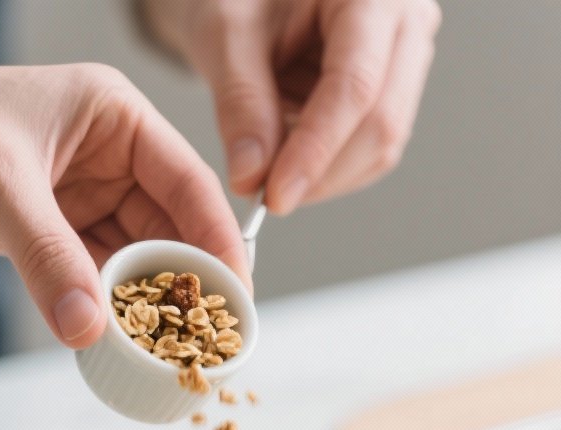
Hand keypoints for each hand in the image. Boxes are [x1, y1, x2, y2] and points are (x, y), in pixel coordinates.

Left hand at [0, 30, 249, 346]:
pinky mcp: (49, 236)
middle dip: (186, 290)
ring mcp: (79, 200)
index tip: (236, 303)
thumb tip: (92, 330)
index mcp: (115, 118)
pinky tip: (118, 348)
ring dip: (145, 311)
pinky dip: (104, 316)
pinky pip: (92, 282)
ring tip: (169, 360)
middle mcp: (108, 159)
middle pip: (170, 232)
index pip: (189, 186)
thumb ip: (49, 258)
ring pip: (132, 264)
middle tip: (208, 347)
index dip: (218, 247)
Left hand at [143, 0, 440, 213]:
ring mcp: (407, 61)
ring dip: (324, 177)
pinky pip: (372, 153)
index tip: (275, 196)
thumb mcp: (228, 37)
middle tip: (267, 198)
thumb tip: (251, 179)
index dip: (316, 150)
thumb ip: (241, 105)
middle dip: (321, 173)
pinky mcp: (395, 94)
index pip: (355, 87)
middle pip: (381, 123)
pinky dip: (329, 171)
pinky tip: (292, 161)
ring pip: (381, 148)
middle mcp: (405, 23)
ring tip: (272, 170)